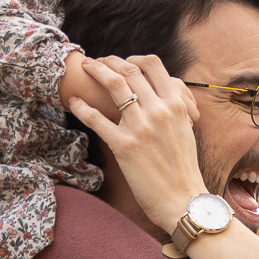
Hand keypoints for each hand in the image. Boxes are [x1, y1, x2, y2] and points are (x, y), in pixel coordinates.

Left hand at [69, 55, 205, 232]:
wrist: (183, 200)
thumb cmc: (183, 169)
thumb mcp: (185, 131)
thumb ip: (173, 109)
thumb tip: (159, 95)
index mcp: (176, 105)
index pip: (153, 64)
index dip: (133, 59)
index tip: (123, 63)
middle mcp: (159, 111)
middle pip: (129, 70)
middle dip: (109, 61)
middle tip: (96, 63)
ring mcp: (141, 127)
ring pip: (114, 86)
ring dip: (96, 72)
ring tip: (85, 69)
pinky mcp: (124, 146)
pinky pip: (96, 120)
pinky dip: (82, 107)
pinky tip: (74, 101)